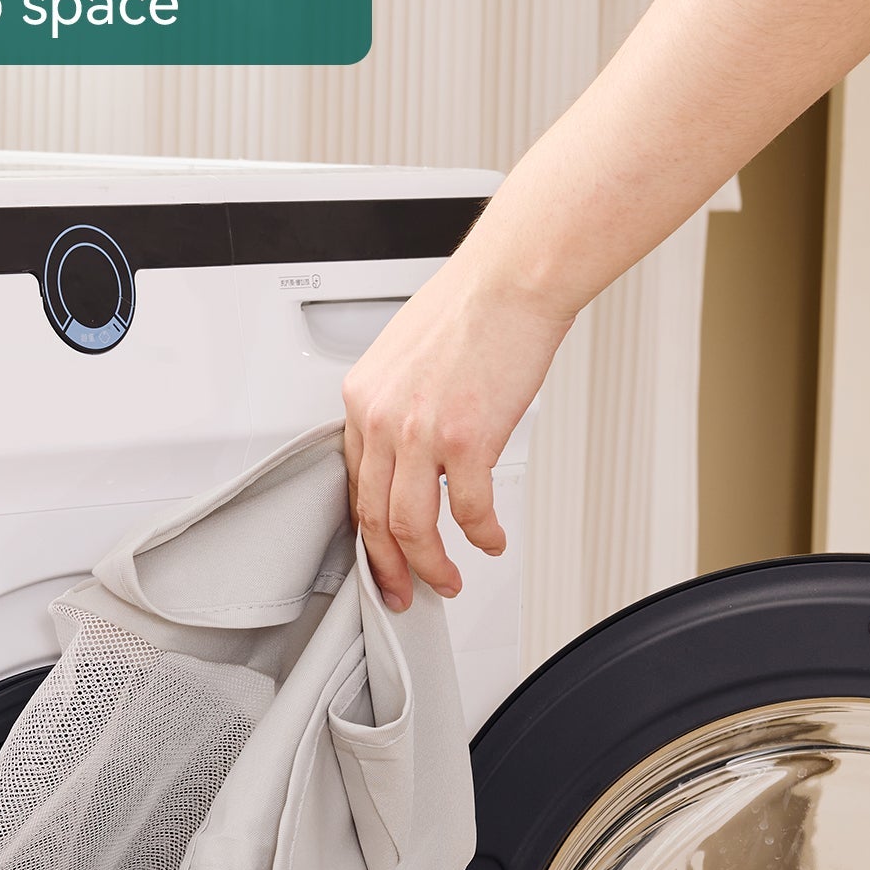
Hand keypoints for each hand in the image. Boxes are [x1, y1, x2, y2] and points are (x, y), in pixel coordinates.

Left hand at [342, 251, 573, 606]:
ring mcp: (421, 433)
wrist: (514, 280)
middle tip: (402, 589)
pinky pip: (469, 511)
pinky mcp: (467, 441)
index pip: (355, 483)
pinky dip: (481, 535)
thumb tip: (410, 450)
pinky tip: (491, 540)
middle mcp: (382, 418)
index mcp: (362, 398)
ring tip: (448, 579)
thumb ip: (398, 405)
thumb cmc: (473, 307)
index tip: (380, 551)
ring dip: (431, 565)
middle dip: (389, 566)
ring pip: (412, 528)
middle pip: (374, 517)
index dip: (367, 529)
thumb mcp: (406, 356)